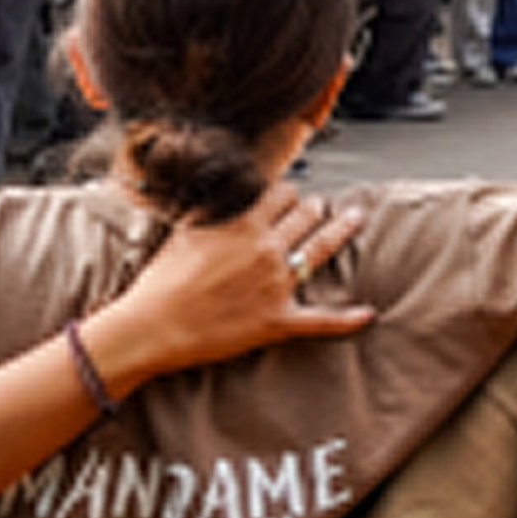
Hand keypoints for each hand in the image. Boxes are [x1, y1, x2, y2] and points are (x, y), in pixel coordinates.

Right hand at [97, 187, 374, 389]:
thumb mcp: (183, 232)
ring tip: (355, 218)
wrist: (148, 328)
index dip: (289, 194)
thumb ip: (212, 209)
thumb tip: (226, 189)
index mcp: (243, 224)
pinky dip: (347, 319)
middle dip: (316, 208)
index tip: (290, 196)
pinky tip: (368, 315)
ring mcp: (276, 284)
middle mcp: (266, 248)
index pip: (282, 193)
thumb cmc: (158, 283)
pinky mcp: (278, 320)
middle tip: (321, 206)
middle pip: (307, 214)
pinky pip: (321, 320)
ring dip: (342, 229)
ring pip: (322, 247)